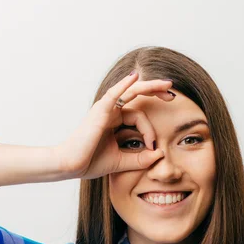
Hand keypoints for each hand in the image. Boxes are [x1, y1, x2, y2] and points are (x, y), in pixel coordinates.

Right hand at [55, 71, 174, 179]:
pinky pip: (114, 94)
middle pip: (138, 97)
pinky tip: (134, 77)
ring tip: (167, 84)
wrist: (70, 166)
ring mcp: (105, 109)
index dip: (150, 131)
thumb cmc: (90, 162)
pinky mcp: (100, 111)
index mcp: (114, 122)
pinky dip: (124, 84)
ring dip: (150, 86)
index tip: (153, 147)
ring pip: (132, 93)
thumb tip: (159, 154)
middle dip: (156, 93)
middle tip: (172, 94)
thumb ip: (140, 158)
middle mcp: (110, 112)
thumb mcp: (121, 161)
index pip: (139, 118)